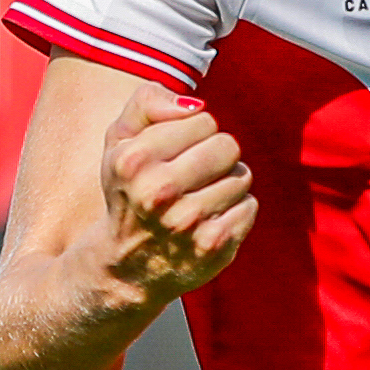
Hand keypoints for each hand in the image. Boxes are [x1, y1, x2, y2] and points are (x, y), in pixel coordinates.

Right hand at [95, 83, 256, 304]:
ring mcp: (188, 222)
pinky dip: (235, 211)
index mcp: (134, 160)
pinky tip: (209, 221)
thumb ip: (147, 103)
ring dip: (226, 184)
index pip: (203, 120)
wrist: (127, 266)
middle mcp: (158, 192)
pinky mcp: (214, 245)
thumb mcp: (120, 141)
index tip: (175, 153)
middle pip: (227, 145)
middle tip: (194, 175)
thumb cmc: (130, 190)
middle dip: (216, 156)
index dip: (194, 133)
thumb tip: (194, 105)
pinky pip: (250, 206)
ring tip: (198, 200)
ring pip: (242, 177)